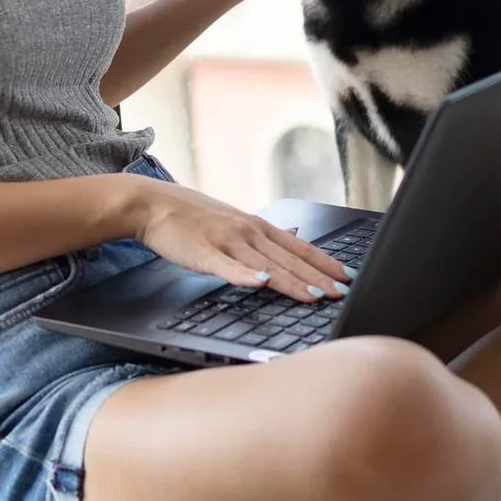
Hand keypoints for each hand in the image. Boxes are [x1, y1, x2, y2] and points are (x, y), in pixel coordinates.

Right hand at [130, 178, 353, 302]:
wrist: (153, 204)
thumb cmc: (193, 218)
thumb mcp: (234, 224)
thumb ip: (260, 239)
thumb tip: (289, 245)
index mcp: (257, 227)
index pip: (299, 247)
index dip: (325, 263)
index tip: (347, 277)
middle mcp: (248, 232)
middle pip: (289, 259)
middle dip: (318, 278)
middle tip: (341, 294)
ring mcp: (226, 242)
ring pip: (266, 265)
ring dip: (292, 281)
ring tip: (314, 295)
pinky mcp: (203, 253)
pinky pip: (227, 267)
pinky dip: (245, 276)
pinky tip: (260, 284)